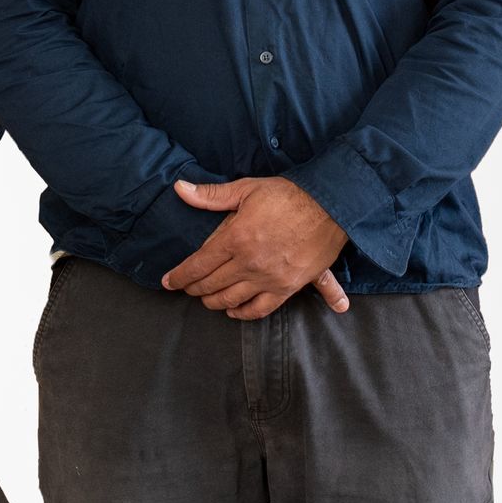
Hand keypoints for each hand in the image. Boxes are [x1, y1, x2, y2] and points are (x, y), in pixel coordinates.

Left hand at [160, 177, 350, 319]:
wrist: (332, 206)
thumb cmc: (288, 195)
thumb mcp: (247, 189)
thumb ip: (211, 195)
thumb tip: (180, 189)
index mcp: (235, 238)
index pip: (198, 264)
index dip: (180, 275)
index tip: (169, 281)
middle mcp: (249, 263)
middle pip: (211, 285)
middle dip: (194, 289)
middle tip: (186, 288)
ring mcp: (269, 278)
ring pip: (231, 300)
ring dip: (214, 302)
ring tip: (206, 299)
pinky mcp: (288, 287)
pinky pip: (260, 309)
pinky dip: (244, 314)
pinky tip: (235, 311)